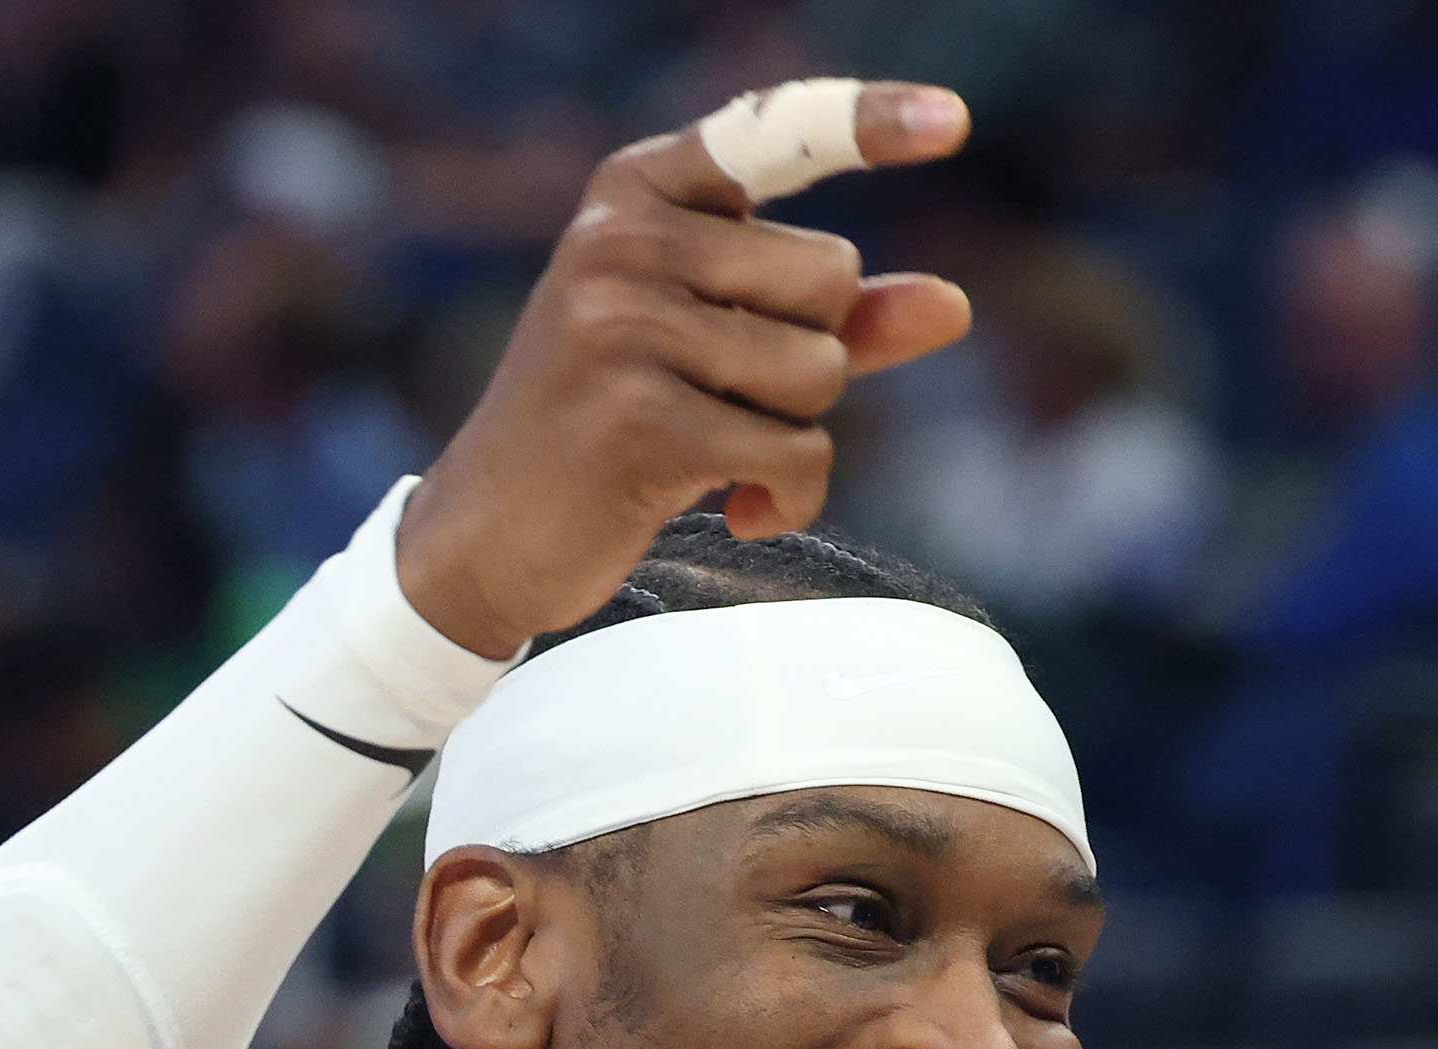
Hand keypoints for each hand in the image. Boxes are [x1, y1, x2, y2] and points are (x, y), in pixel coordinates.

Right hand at [396, 82, 973, 658]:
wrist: (482, 539)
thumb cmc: (606, 429)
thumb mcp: (710, 350)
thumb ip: (828, 318)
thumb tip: (954, 305)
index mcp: (634, 193)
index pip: (774, 133)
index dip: (867, 121)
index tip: (955, 121)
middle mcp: (621, 242)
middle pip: (831, 277)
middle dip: (808, 357)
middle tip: (716, 401)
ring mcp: (623, 329)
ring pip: (820, 368)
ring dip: (792, 431)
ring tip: (707, 451)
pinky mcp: (641, 423)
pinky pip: (797, 451)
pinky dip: (789, 496)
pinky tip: (735, 510)